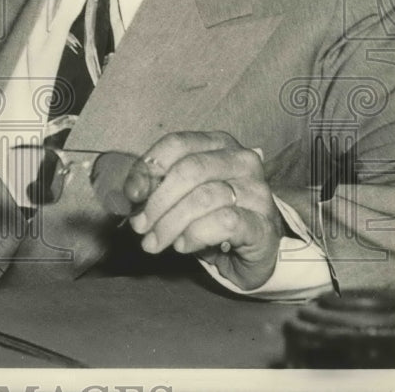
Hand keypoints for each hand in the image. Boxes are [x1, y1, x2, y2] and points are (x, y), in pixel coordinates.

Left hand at [123, 131, 282, 289]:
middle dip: (157, 202)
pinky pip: (224, 222)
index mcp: (218, 144)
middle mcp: (241, 160)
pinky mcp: (262, 222)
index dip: (148, 167)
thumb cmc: (211, 216)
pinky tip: (183, 245)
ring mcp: (256, 190)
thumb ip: (156, 187)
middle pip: (189, 170)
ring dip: (170, 224)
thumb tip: (132, 192)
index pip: (177, 143)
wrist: (252, 251)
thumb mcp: (180, 196)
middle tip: (140, 227)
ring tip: (155, 242)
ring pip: (204, 198)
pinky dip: (195, 235)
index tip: (132, 195)